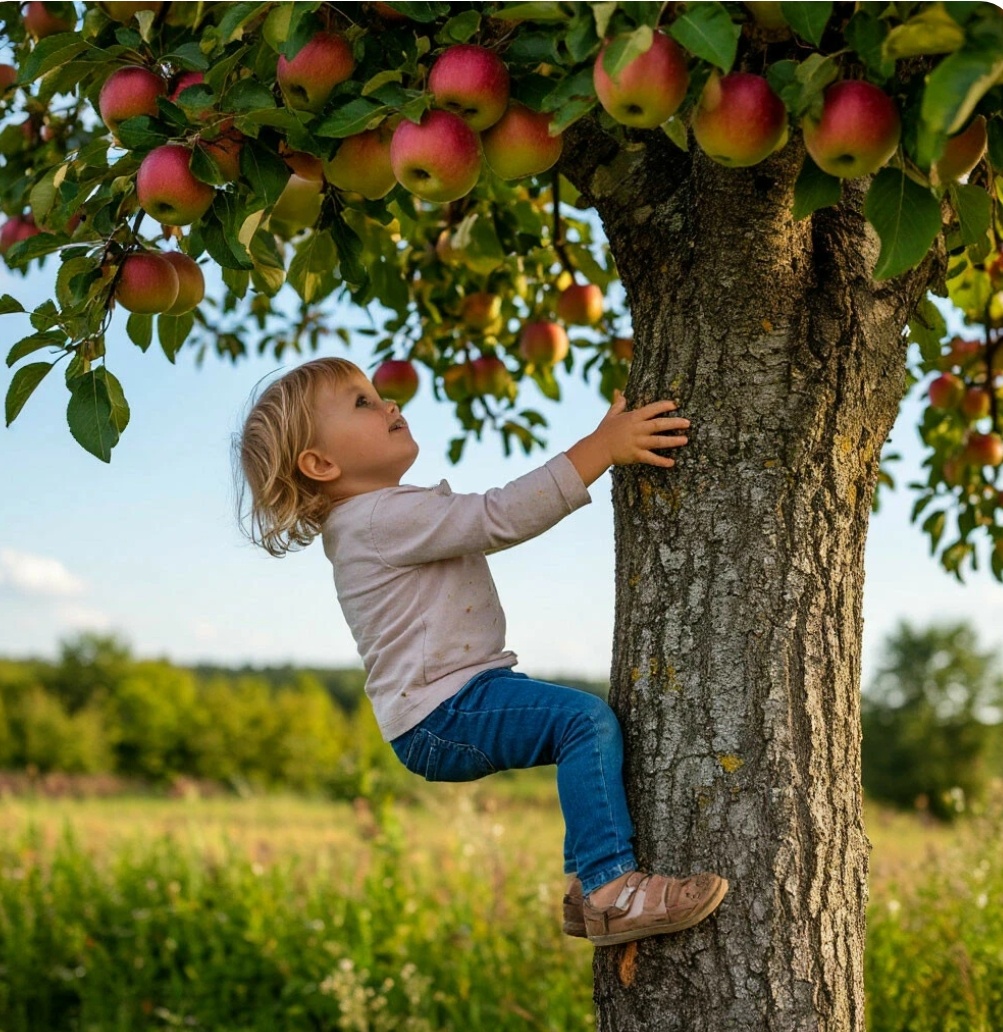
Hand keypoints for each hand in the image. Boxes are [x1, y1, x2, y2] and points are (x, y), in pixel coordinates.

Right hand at [566, 390, 690, 486]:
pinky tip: (672, 463)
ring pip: (658, 441)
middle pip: (659, 424)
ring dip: (673, 441)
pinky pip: (651, 458)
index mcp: (633, 418)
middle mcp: (637, 429)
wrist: (597, 449)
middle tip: (688, 423)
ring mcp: (637, 443)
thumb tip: (619, 392)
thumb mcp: (611, 415)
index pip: (651, 409)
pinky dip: (661, 461)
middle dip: (674, 423)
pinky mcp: (636, 455)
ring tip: (685, 440)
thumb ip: (618, 404)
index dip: (664, 406)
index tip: (675, 405)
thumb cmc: (604, 431)